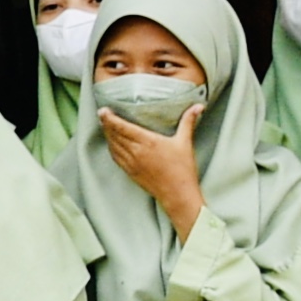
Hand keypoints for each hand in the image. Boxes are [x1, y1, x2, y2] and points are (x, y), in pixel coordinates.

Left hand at [93, 100, 206, 232]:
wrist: (178, 194)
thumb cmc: (183, 168)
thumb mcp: (185, 142)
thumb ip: (188, 121)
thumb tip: (199, 106)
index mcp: (148, 141)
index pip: (122, 127)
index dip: (110, 118)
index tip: (103, 110)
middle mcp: (136, 151)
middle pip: (114, 134)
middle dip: (106, 123)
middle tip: (102, 114)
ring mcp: (131, 162)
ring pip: (113, 145)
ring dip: (107, 135)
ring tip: (105, 125)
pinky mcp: (130, 172)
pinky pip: (115, 157)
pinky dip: (111, 148)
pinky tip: (112, 143)